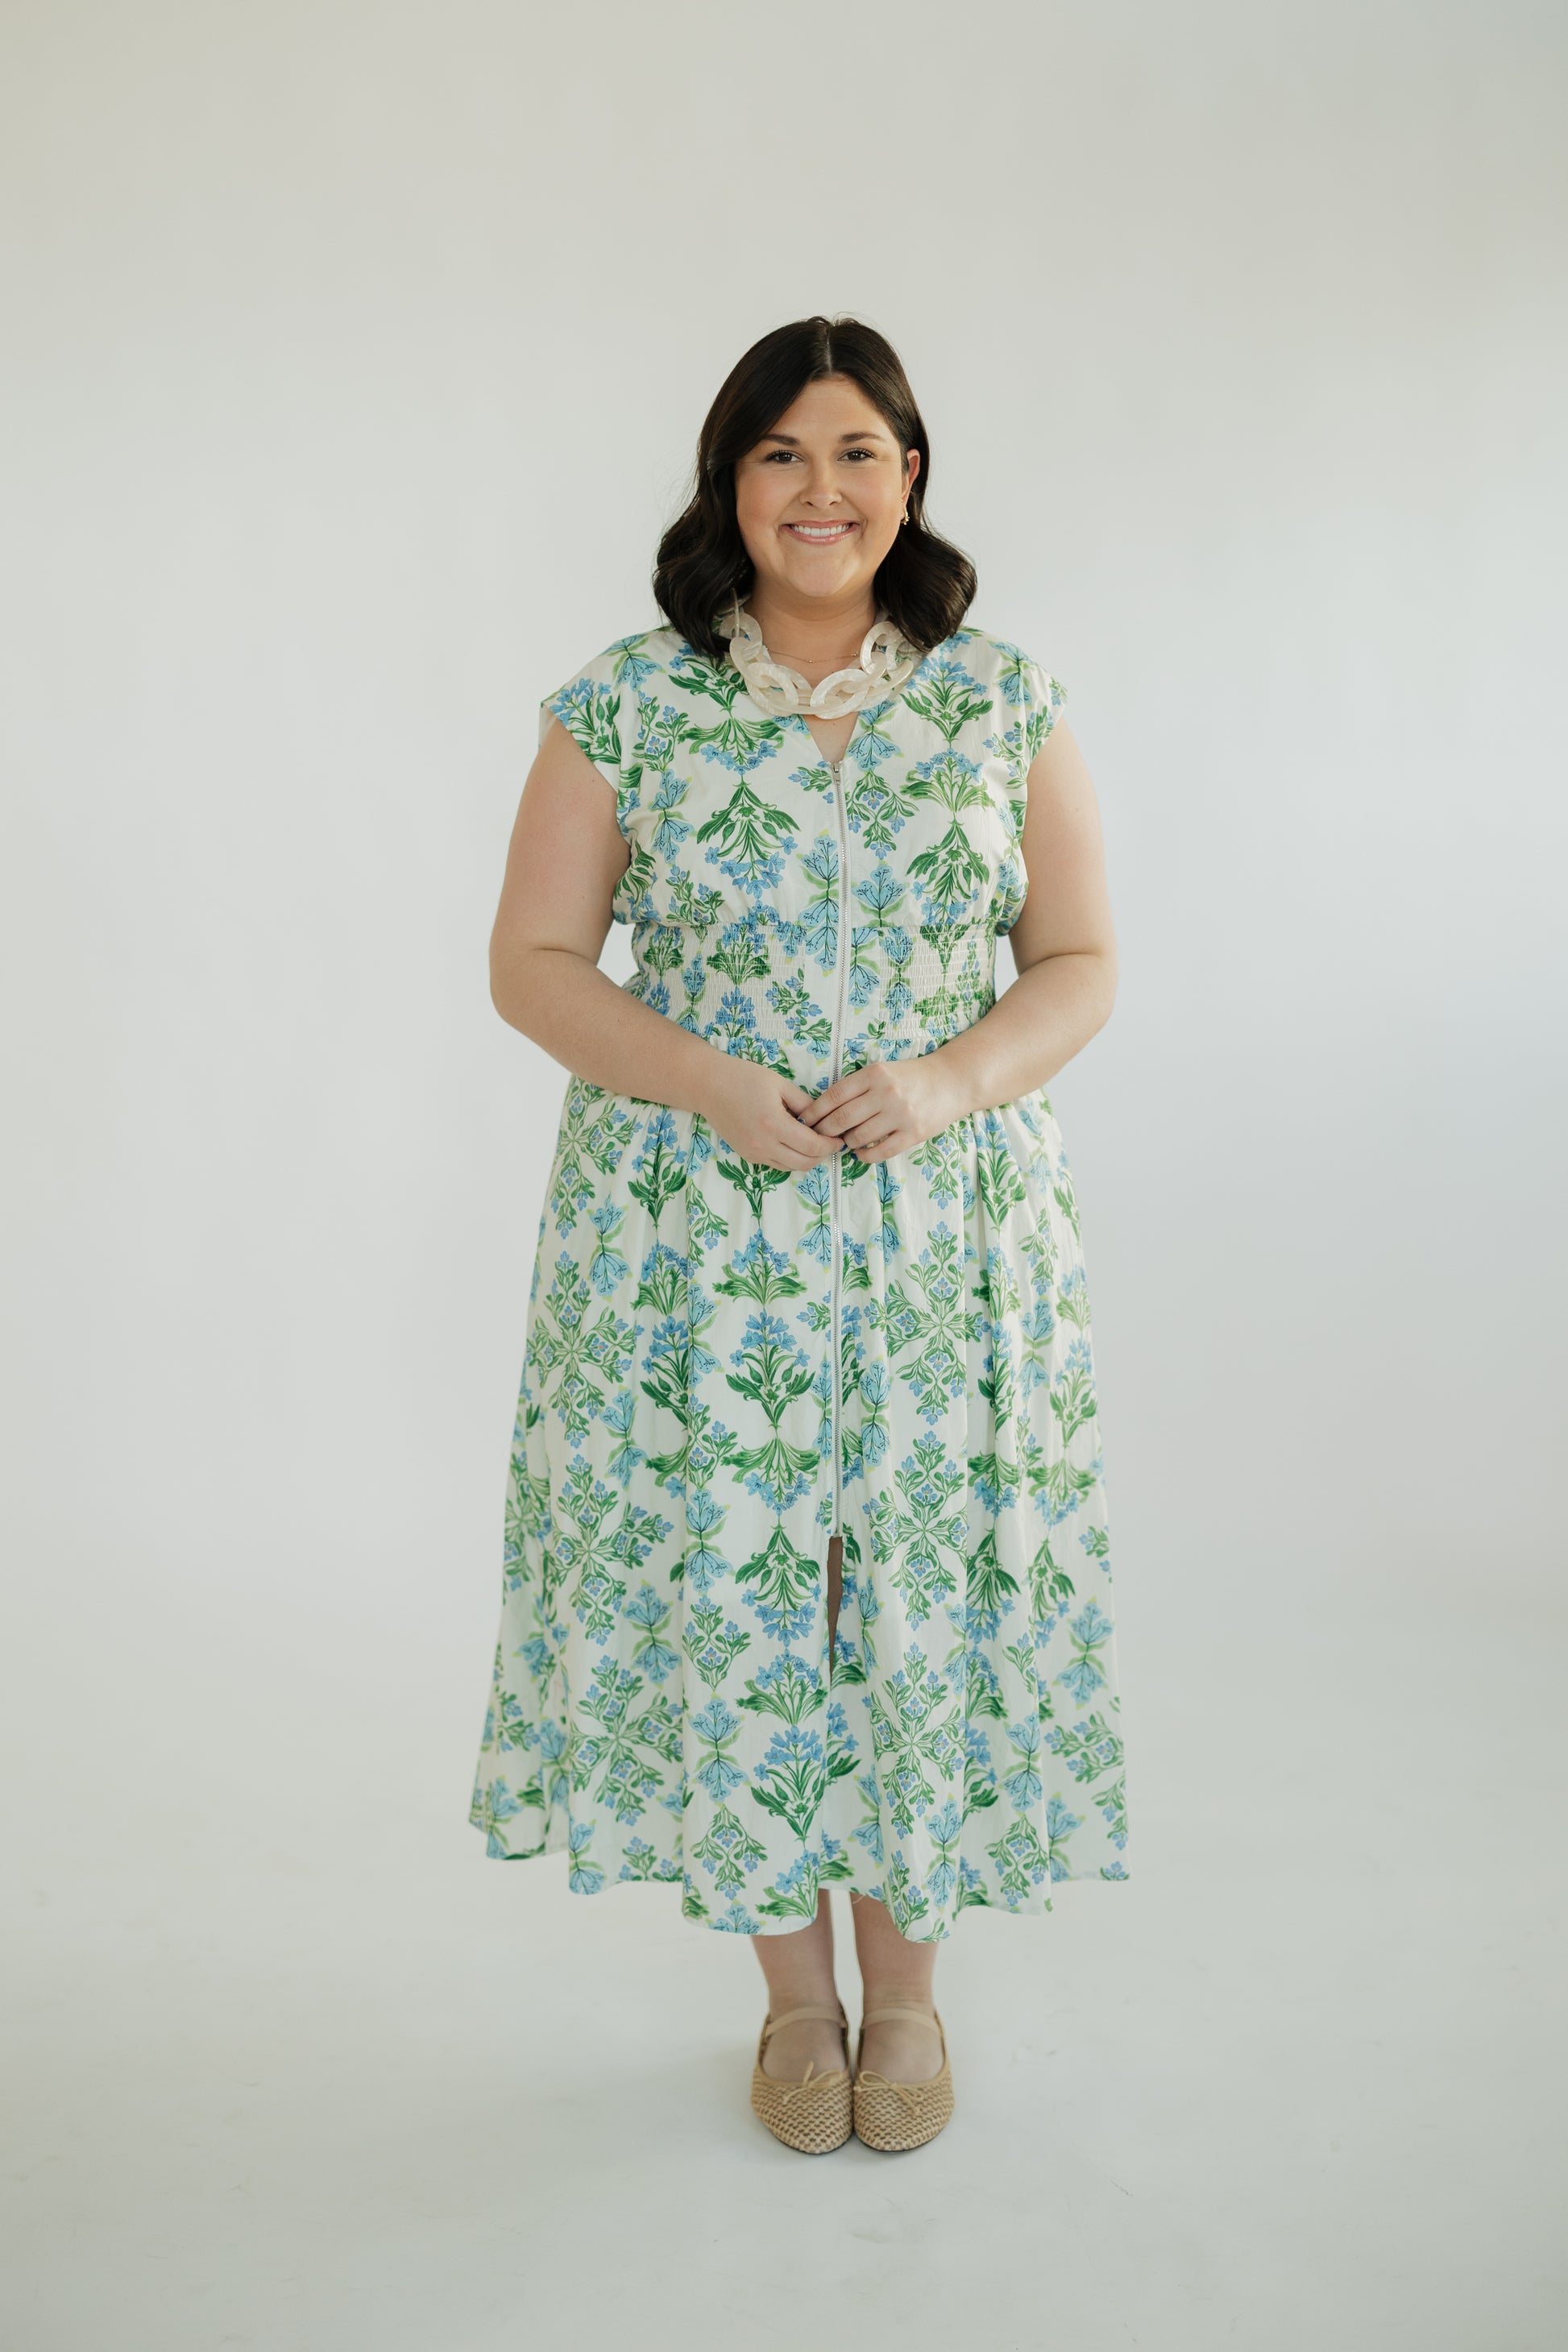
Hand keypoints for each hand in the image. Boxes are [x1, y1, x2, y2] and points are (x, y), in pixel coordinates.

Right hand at [698, 1057, 846, 1173]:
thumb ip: (805, 1103)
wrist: (708, 1086)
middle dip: (823, 1156)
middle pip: (804, 1163)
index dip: (831, 1145)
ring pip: (791, 1168)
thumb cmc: (743, 1078)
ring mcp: (753, 1153)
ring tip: (813, 1142)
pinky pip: (776, 1164)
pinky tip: (793, 1142)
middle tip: (830, 1142)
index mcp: (774, 1124)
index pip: (812, 1146)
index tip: (839, 1138)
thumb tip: (824, 1119)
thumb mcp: (780, 1084)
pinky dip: (790, 1158)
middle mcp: (763, 1144)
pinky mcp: (747, 1155)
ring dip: (806, 1159)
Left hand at [795, 1054, 970, 1163]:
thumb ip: (856, 1087)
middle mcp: (886, 1093)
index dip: (815, 1111)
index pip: (834, 1095)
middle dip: (825, 1131)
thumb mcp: (882, 1071)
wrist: (951, 1081)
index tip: (805, 1121)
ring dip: (847, 1143)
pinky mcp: (913, 1133)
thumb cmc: (910, 1077)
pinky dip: (865, 1156)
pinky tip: (860, 1153)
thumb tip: (823, 1110)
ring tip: (844, 1142)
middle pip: (842, 1118)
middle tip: (818, 1137)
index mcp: (874, 1074)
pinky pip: (881, 1152)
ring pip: (859, 1137)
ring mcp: (900, 1114)